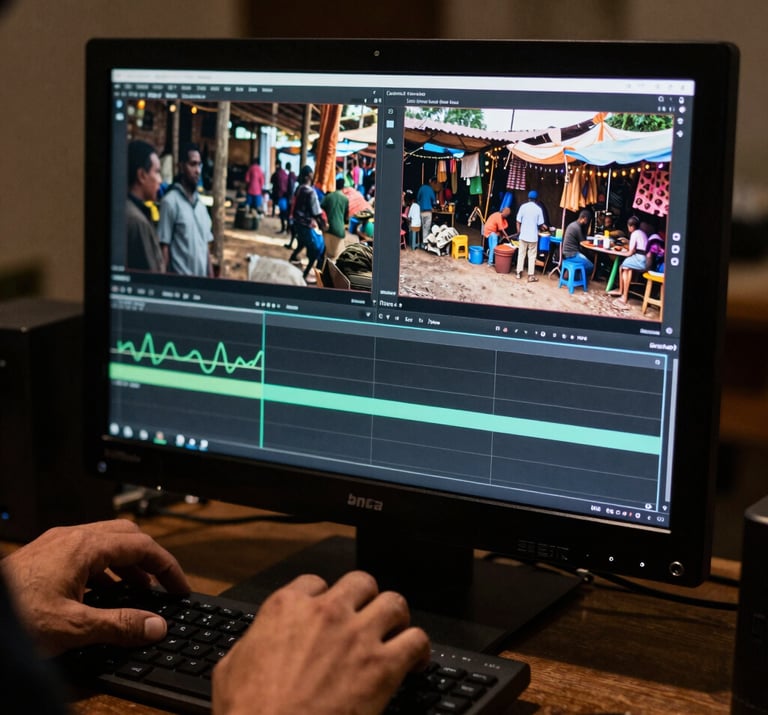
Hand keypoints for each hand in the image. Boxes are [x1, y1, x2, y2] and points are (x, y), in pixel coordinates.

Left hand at [1, 519, 189, 655]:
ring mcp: (55, 545)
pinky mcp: (42, 557)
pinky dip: (103, 569)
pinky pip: (85, 553)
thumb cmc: (12, 617)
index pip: (143, 546)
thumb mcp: (73, 627)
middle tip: (162, 585)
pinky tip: (100, 595)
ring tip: (136, 591)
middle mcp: (71, 538)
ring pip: (105, 542)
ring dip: (126, 564)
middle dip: (149, 559)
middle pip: (127, 535)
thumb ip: (119, 625)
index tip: (179, 587)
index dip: (167, 567)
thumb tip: (155, 626)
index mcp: (84, 546)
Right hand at [212, 571, 429, 714]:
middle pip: (360, 582)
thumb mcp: (230, 669)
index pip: (315, 582)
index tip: (327, 612)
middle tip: (366, 617)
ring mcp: (357, 636)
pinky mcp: (382, 667)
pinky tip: (415, 662)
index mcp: (286, 608)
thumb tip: (256, 642)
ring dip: (396, 617)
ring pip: (394, 602)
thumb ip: (251, 644)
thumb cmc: (248, 713)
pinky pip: (416, 640)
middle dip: (365, 598)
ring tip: (396, 632)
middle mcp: (326, 612)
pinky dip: (420, 650)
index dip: (323, 597)